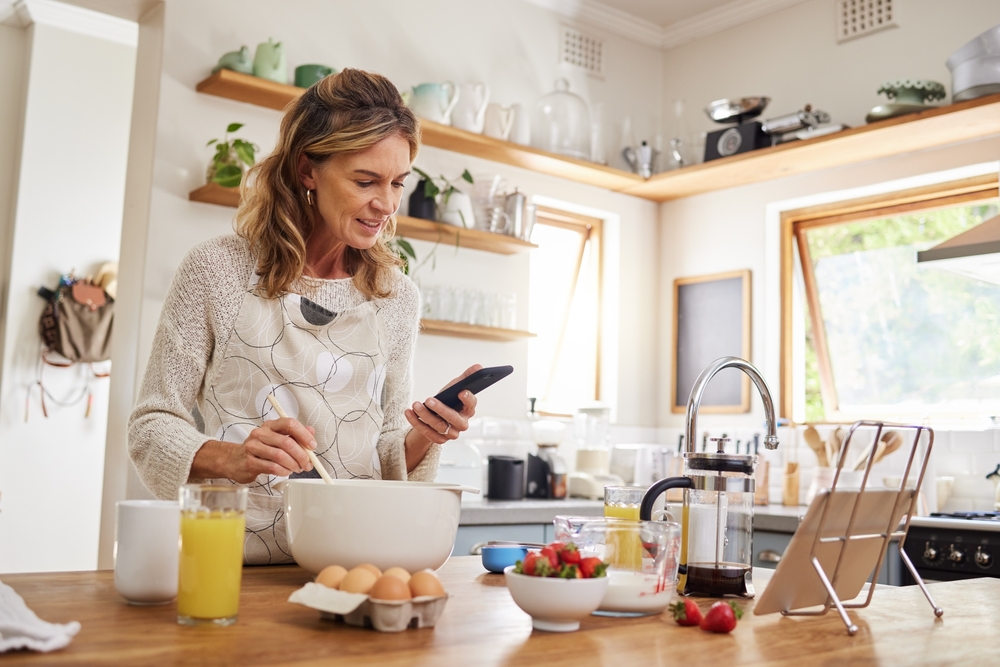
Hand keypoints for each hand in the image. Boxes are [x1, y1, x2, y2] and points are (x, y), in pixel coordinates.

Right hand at [191, 418, 316, 483]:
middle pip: (287, 442)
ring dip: (293, 464)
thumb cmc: (258, 450)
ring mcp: (253, 447)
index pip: (289, 423)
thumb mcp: (276, 439)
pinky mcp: (249, 461)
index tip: (312, 446)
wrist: (233, 460)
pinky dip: (283, 471)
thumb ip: (294, 435)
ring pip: (280, 455)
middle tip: (307, 464)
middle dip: (301, 455)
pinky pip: (271, 467)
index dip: (304, 435)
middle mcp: (261, 433)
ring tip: (297, 469)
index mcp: (270, 425)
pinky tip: (285, 472)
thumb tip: (311, 432)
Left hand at [405, 364, 480, 456]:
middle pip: (453, 418)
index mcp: (469, 410)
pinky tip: (409, 412)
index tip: (461, 391)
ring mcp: (451, 433)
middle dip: (441, 409)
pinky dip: (416, 422)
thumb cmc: (449, 400)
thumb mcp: (455, 387)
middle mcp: (462, 424)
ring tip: (415, 404)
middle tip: (429, 400)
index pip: (471, 405)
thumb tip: (478, 366)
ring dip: (425, 415)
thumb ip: (467, 377)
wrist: (436, 415)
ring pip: (439, 426)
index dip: (467, 399)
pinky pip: (427, 433)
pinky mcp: (440, 440)